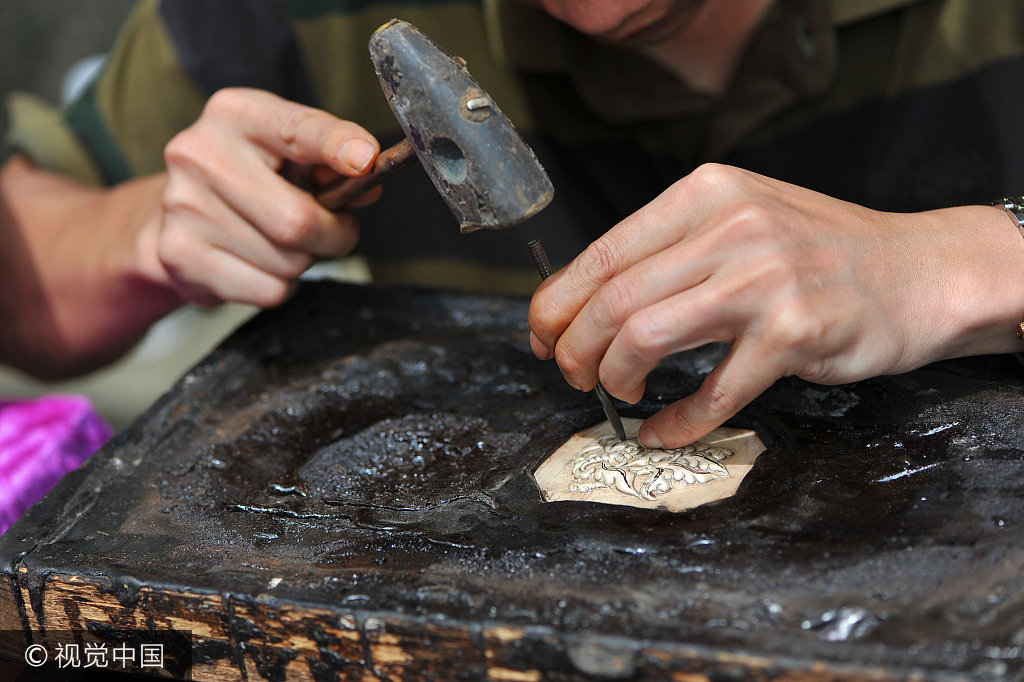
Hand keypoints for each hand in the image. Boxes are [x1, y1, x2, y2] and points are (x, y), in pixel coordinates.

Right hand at [0, 88, 380, 377]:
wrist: (173, 214)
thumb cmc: (250, 179)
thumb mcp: (290, 155)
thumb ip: (332, 165)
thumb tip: (368, 181)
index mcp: (236, 115)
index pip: (296, 130)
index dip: (334, 145)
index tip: (364, 159)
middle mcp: (201, 154)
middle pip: (298, 220)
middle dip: (334, 235)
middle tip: (334, 230)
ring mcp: (184, 206)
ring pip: (288, 261)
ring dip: (304, 261)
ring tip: (283, 242)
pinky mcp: (180, 255)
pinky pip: (268, 289)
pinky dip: (280, 285)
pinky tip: (260, 263)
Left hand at [529, 164, 1023, 447]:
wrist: (918, 272)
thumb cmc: (818, 254)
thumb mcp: (741, 221)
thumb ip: (671, 251)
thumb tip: (584, 303)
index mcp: (706, 194)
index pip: (602, 254)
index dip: (556, 304)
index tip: (541, 337)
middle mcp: (730, 227)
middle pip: (612, 299)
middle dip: (574, 350)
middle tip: (573, 376)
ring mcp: (763, 279)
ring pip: (643, 337)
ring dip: (614, 379)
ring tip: (618, 395)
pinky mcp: (793, 333)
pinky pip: (710, 392)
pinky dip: (676, 423)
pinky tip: (663, 432)